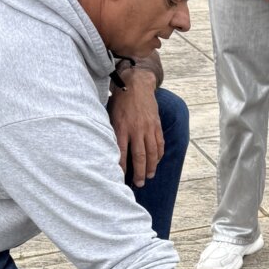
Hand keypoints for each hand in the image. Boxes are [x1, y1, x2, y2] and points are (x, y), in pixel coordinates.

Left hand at [109, 67, 162, 187]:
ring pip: (152, 152)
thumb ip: (111, 132)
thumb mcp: (110, 114)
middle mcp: (136, 129)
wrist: (136, 84)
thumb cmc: (119, 100)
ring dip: (151, 167)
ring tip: (150, 176)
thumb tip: (108, 150)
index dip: (122, 168)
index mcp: (121, 127)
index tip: (121, 179)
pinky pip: (159, 143)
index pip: (122, 153)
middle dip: (140, 173)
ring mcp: (148, 127)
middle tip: (139, 184)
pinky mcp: (156, 124)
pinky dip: (159, 154)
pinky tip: (157, 161)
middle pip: (139, 156)